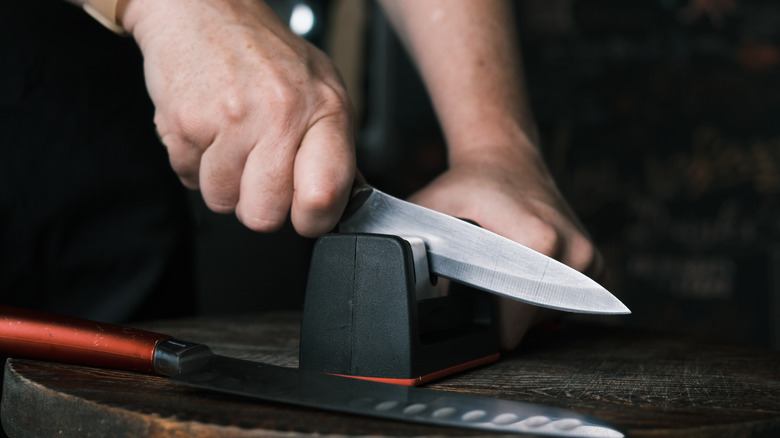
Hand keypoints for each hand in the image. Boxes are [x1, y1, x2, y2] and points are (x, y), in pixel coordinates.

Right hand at [119, 0, 354, 236]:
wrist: (203, 9)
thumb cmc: (264, 52)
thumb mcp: (320, 88)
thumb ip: (332, 145)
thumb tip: (340, 198)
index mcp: (324, 108)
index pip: (324, 195)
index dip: (312, 219)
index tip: (305, 213)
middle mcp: (280, 114)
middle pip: (265, 215)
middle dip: (259, 204)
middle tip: (259, 171)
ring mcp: (230, 119)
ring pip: (222, 202)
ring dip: (224, 183)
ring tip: (232, 143)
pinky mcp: (185, 123)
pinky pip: (188, 179)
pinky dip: (195, 164)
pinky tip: (209, 132)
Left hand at [408, 149, 603, 349]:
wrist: (506, 159)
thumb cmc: (470, 186)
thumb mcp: (431, 212)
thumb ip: (414, 246)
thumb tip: (399, 279)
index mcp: (538, 240)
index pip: (513, 321)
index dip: (483, 326)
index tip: (465, 315)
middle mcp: (571, 252)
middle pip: (527, 323)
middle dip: (499, 314)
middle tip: (480, 281)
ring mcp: (588, 260)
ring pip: (543, 316)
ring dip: (518, 304)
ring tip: (501, 269)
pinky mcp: (595, 265)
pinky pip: (562, 303)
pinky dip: (538, 296)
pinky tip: (521, 269)